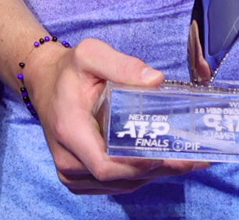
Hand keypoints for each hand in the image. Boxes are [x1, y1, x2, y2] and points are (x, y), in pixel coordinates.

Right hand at [24, 37, 206, 194]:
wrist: (45, 83)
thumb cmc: (69, 70)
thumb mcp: (91, 54)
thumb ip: (122, 65)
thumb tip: (156, 80)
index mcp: (69, 130)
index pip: (105, 165)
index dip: (137, 166)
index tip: (167, 154)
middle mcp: (68, 159)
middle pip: (118, 178)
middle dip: (157, 170)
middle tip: (193, 159)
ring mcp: (72, 173)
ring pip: (120, 184)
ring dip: (153, 175)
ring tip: (186, 161)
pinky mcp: (79, 177)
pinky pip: (113, 184)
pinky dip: (139, 176)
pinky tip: (162, 163)